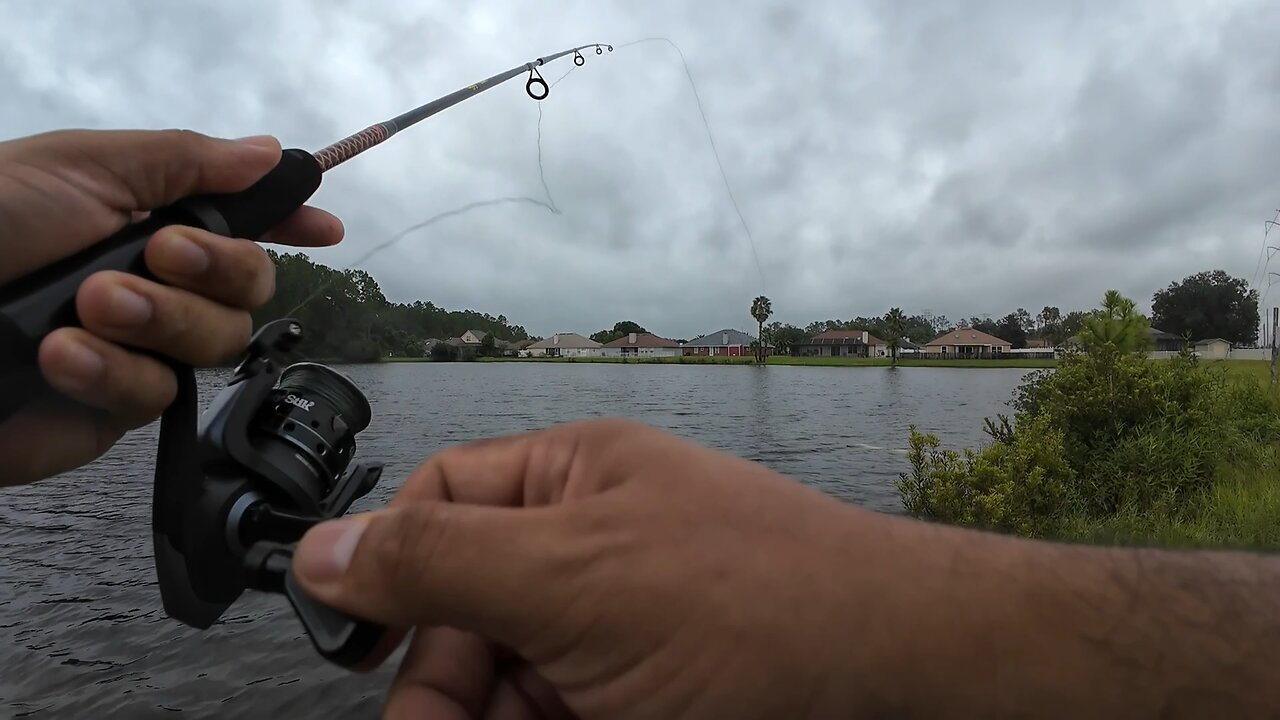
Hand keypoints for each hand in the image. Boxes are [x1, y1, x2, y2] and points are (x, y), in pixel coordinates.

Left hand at [0, 129, 341, 484]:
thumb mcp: (84, 166)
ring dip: (156, 318)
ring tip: (87, 306)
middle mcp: (154, 286)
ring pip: (215, 344)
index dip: (287, 223)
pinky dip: (110, 372)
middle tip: (157, 253)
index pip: (241, 222)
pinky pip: (156, 395)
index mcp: (148, 219)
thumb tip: (264, 152)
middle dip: (212, 269)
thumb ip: (186, 162)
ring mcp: (138, 350)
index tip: (323, 227)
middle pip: (249, 289)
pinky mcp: (111, 410)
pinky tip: (60, 356)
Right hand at [293, 420, 1279, 718]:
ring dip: (488, 714)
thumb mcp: (571, 575)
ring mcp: (625, 631)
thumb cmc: (757, 604)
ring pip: (513, 681)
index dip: (392, 569)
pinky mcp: (650, 698)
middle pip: (469, 612)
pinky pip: (563, 712)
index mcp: (574, 481)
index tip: (359, 648)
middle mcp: (597, 548)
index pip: (445, 504)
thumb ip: (436, 561)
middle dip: (443, 681)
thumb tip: (320, 547)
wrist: (897, 681)